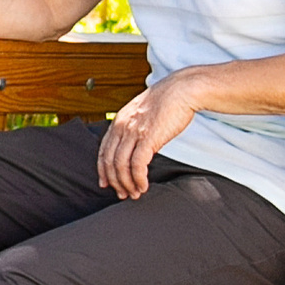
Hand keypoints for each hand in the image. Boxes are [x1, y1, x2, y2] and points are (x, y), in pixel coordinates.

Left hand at [97, 72, 203, 199]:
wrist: (182, 90)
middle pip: (109, 161)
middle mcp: (122, 127)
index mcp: (118, 121)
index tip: (106, 183)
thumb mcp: (142, 114)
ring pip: (121, 165)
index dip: (103, 170)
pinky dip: (138, 179)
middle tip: (122, 194)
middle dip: (114, 181)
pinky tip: (144, 186)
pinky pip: (138, 165)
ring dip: (127, 184)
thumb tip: (135, 147)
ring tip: (135, 193)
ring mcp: (134, 132)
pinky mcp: (148, 137)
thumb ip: (134, 129)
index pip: (103, 151)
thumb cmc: (166, 103)